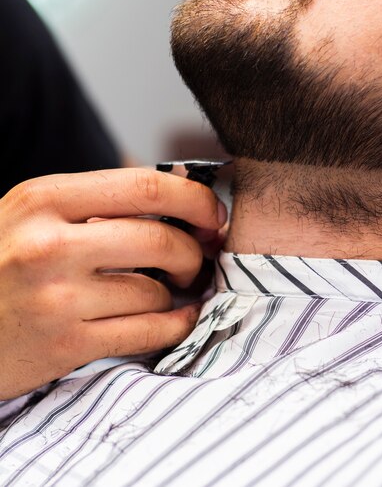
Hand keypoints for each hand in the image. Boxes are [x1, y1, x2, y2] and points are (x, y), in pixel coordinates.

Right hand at [0, 168, 226, 399]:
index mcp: (44, 199)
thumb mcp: (38, 213)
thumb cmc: (3, 261)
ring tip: (172, 288)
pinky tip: (177, 316)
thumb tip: (183, 186)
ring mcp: (56, 298)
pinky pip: (147, 332)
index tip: (212, 213)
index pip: (144, 187)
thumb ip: (104, 199)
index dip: (193, 199)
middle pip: (160, 241)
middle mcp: (48, 245)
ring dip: (178, 291)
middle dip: (193, 251)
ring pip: (155, 291)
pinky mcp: (64, 345)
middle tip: (196, 258)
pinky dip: (175, 324)